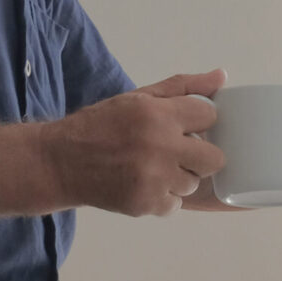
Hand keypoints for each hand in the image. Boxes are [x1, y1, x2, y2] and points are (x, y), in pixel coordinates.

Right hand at [39, 70, 226, 216]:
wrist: (59, 162)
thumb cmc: (101, 126)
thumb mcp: (138, 98)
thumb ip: (183, 87)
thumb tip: (222, 76)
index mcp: (159, 115)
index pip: (211, 118)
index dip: (198, 122)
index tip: (183, 126)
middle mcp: (160, 146)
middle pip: (215, 159)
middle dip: (200, 156)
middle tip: (176, 153)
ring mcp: (153, 179)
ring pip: (193, 183)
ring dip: (178, 178)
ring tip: (152, 169)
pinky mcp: (144, 204)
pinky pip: (174, 204)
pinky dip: (162, 198)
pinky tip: (142, 185)